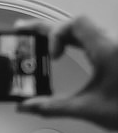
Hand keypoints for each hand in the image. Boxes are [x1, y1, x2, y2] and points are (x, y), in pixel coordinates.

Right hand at [15, 15, 117, 129]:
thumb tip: (28, 106)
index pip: (76, 23)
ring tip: (37, 37)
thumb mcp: (87, 109)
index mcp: (107, 50)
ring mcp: (114, 48)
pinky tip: (60, 48)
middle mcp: (112, 44)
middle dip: (47, 29)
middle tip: (23, 32)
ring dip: (59, 34)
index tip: (52, 56)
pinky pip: (90, 39)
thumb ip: (53, 107)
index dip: (56, 34)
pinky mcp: (114, 54)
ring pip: (82, 30)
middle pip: (75, 24)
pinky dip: (70, 41)